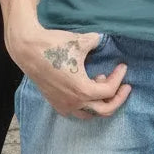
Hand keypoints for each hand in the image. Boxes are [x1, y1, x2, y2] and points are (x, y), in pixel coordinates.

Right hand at [9, 24, 130, 118]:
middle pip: (104, 110)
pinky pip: (76, 110)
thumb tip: (102, 40)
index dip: (119, 78)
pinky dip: (85, 102)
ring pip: (89, 113)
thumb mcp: (81, 41)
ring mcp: (63, 104)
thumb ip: (96, 42)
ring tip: (100, 82)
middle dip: (117, 98)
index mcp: (83, 90)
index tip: (123, 66)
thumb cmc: (55, 45)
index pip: (109, 90)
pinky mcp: (55, 102)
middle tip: (125, 86)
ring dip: (99, 101)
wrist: (29, 49)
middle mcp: (74, 102)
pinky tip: (84, 85)